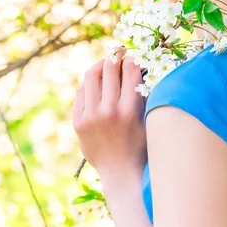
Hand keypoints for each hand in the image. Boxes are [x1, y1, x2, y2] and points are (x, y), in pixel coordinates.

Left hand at [72, 49, 147, 179]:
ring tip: (106, 64)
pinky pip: (81, 91)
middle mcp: (108, 111)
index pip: (130, 70)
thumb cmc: (141, 144)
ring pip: (91, 75)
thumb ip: (144, 92)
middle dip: (116, 57)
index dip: (133, 59)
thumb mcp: (148, 118)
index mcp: (130, 110)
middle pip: (109, 68)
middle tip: (120, 53)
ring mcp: (90, 116)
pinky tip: (96, 81)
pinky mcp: (78, 122)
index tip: (134, 57)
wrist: (121, 173)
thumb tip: (141, 64)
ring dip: (100, 65)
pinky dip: (89, 82)